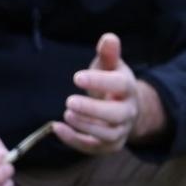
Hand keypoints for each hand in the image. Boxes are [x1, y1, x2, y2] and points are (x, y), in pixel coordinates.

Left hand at [54, 33, 166, 154]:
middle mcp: (128, 112)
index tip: (77, 78)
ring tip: (66, 114)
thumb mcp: (110, 65)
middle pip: (115, 115)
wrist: (126, 109)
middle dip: (93, 110)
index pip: (119, 86)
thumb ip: (109, 53)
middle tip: (69, 102)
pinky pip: (93, 147)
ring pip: (107, 134)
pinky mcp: (109, 145)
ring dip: (85, 126)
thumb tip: (109, 38)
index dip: (99, 82)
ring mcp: (120, 131)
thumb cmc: (112, 82)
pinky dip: (75, 141)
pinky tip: (57, 128)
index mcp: (128, 89)